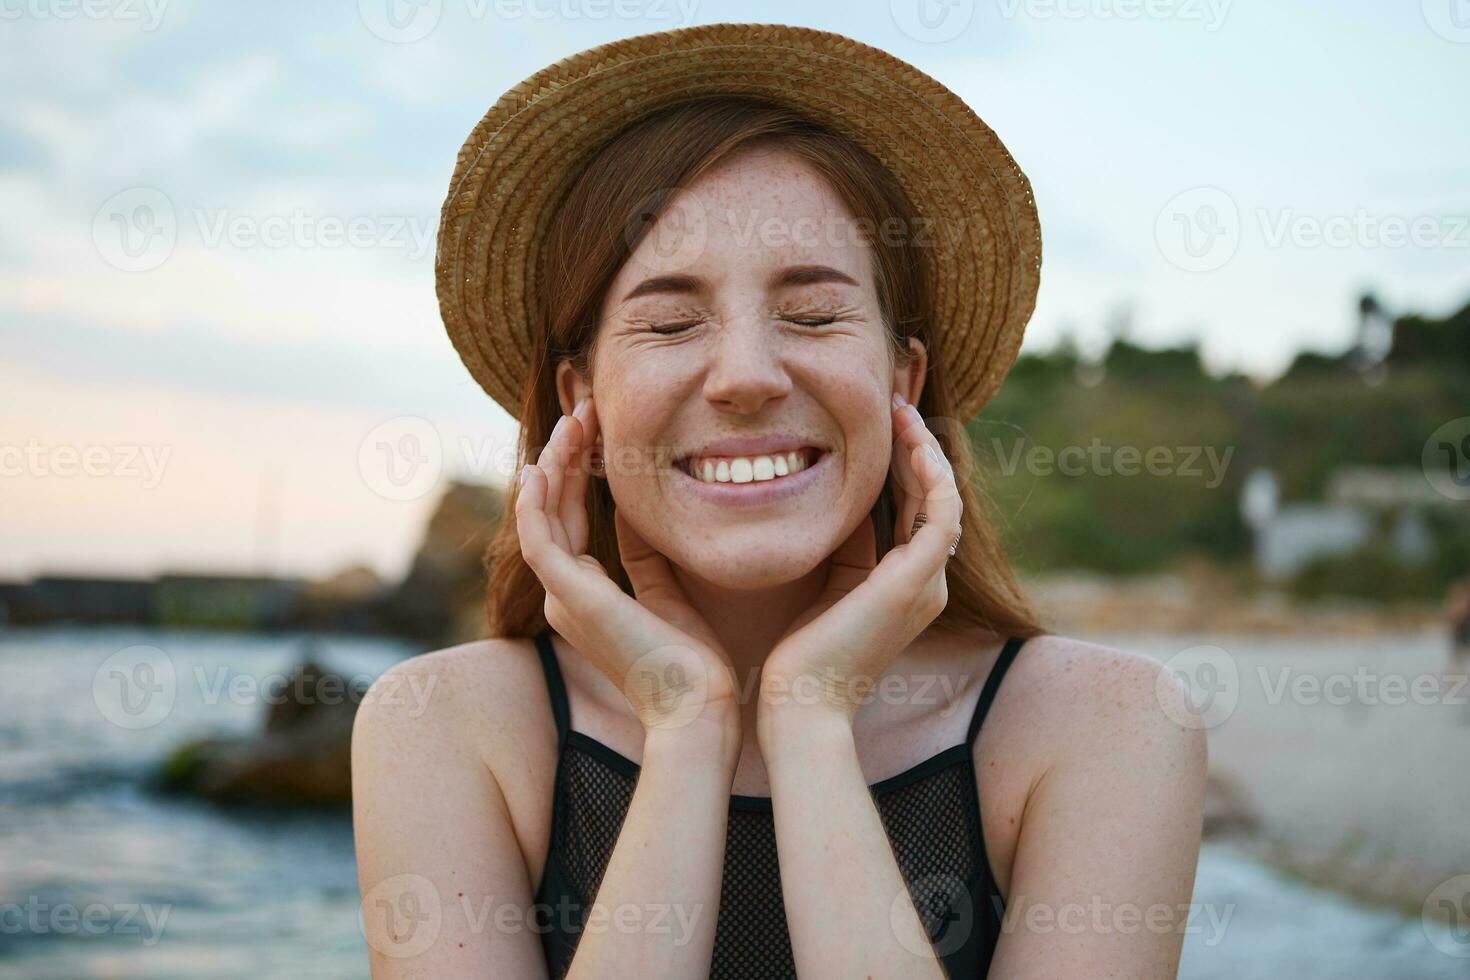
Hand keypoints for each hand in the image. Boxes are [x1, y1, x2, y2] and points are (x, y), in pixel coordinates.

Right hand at [515, 394, 739, 734]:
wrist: (701, 709)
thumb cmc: (700, 665)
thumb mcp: (670, 592)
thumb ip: (646, 554)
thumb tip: (637, 512)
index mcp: (588, 598)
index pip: (574, 519)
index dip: (582, 471)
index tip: (601, 429)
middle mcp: (565, 597)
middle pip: (554, 509)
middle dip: (566, 455)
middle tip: (584, 408)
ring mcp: (562, 597)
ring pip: (542, 514)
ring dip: (554, 461)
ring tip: (575, 418)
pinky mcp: (568, 596)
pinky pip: (539, 535)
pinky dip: (539, 496)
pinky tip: (549, 461)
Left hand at [758, 394, 960, 726]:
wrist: (799, 706)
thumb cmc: (792, 661)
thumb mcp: (816, 587)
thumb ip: (835, 549)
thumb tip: (826, 504)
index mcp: (901, 588)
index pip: (912, 512)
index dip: (900, 466)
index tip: (876, 426)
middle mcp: (923, 584)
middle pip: (931, 499)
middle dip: (916, 449)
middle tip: (894, 403)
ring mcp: (926, 583)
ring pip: (941, 498)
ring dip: (925, 450)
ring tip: (900, 410)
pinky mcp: (918, 579)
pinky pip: (940, 510)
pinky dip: (930, 472)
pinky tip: (907, 441)